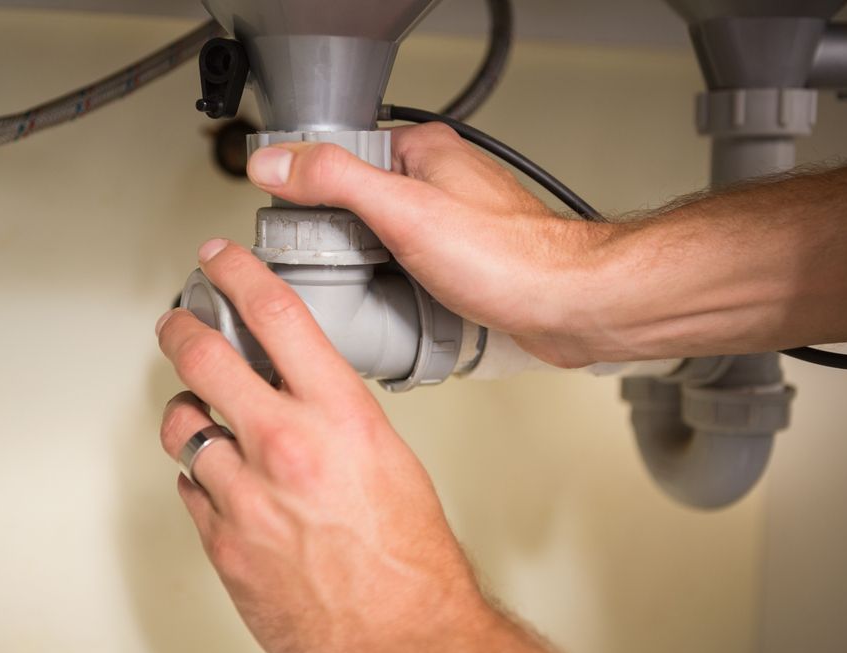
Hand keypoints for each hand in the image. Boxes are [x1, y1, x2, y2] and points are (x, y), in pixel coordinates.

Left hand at [156, 239, 557, 652]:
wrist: (398, 637)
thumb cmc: (406, 555)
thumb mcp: (387, 455)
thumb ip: (337, 413)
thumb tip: (302, 387)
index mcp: (338, 417)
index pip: (276, 314)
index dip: (238, 273)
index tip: (219, 259)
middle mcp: (285, 448)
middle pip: (204, 356)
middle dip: (181, 328)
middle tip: (178, 322)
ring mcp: (244, 496)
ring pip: (183, 424)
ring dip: (188, 411)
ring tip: (201, 413)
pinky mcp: (221, 541)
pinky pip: (188, 488)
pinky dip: (199, 476)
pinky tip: (220, 479)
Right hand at [245, 123, 614, 367]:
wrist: (569, 307)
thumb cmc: (509, 258)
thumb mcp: (404, 211)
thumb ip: (336, 180)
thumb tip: (277, 163)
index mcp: (425, 152)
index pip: (342, 153)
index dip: (311, 187)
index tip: (292, 220)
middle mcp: (439, 180)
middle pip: (358, 199)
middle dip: (338, 235)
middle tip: (326, 264)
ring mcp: (451, 221)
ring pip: (384, 236)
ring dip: (366, 263)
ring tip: (357, 286)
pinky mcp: (461, 259)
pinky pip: (408, 265)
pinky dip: (394, 283)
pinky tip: (391, 300)